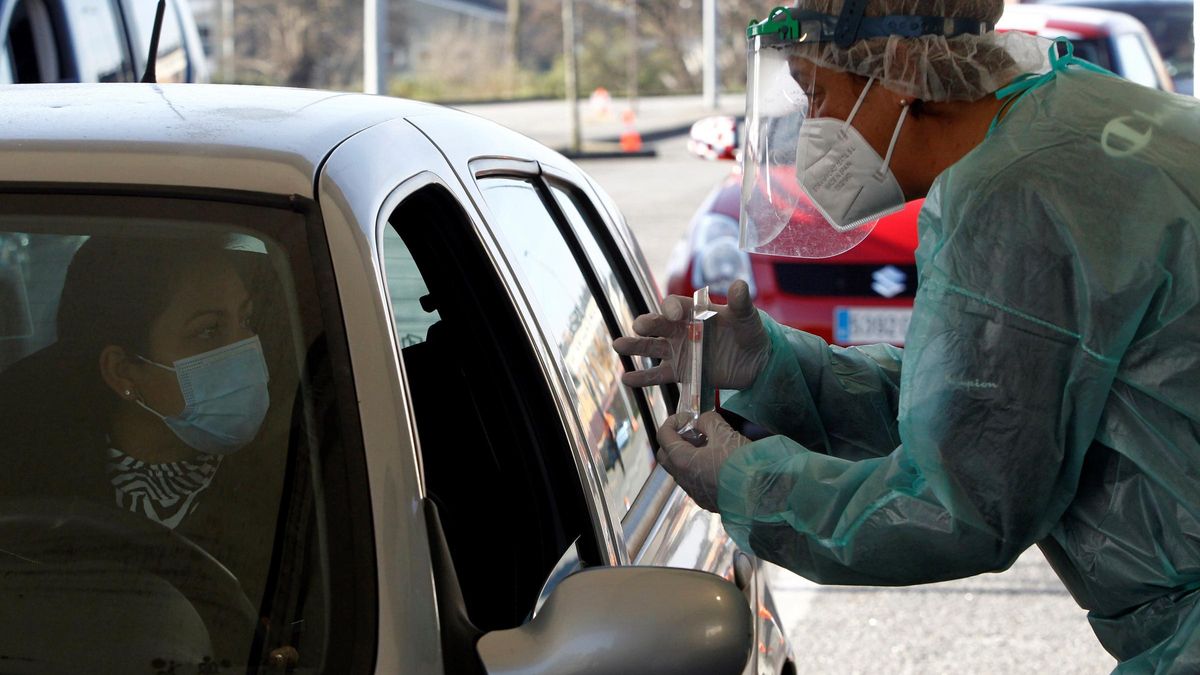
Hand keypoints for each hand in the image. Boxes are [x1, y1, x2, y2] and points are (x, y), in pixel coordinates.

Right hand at [614, 280, 767, 389]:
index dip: (672, 308)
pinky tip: (627, 379)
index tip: (675, 315)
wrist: (756, 362)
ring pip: (651, 348)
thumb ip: (741, 304)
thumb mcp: (748, 317)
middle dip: (647, 324)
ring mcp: (678, 351)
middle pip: (657, 324)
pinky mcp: (680, 372)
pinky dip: (642, 378)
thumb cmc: (749, 332)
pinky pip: (658, 375)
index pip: (675, 305)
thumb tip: (740, 285)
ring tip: (618, 345)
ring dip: (634, 346)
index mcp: (693, 311)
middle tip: (639, 326)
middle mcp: (680, 329)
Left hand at [656, 411, 750, 512]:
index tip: (688, 417)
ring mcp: (694, 493)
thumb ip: (707, 421)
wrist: (763, 494)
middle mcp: (684, 479)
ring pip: (680, 470)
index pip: (663, 436)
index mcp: (683, 461)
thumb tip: (701, 422)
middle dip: (676, 439)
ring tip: (709, 445)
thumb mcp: (725, 432)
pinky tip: (717, 462)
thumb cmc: (742, 463)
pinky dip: (698, 468)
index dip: (673, 421)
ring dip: (688, 455)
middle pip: (666, 455)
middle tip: (695, 432)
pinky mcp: (706, 501)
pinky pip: (694, 481)